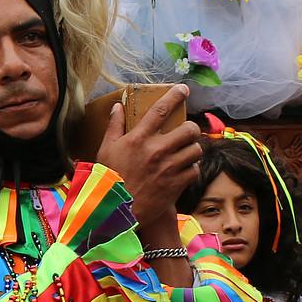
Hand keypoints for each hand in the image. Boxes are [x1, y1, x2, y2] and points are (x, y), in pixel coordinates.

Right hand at [94, 85, 201, 229]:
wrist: (117, 212)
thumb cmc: (108, 180)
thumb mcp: (106, 150)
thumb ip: (114, 126)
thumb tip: (118, 106)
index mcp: (139, 138)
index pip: (161, 110)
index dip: (175, 96)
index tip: (184, 89)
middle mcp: (157, 150)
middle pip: (189, 129)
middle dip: (191, 129)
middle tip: (187, 133)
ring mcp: (169, 168)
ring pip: (195, 150)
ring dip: (192, 150)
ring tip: (185, 153)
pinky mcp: (177, 184)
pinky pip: (195, 170)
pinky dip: (192, 169)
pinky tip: (184, 171)